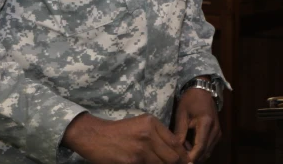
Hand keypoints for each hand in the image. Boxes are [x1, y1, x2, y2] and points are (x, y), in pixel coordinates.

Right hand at [62, 112, 189, 163]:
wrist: (95, 136)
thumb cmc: (120, 131)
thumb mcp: (141, 124)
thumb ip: (159, 134)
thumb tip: (177, 149)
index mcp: (152, 123)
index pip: (175, 143)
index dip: (183, 155)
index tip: (187, 162)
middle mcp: (148, 135)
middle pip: (172, 157)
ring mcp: (140, 150)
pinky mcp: (131, 162)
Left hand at [173, 87, 221, 163]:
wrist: (202, 91)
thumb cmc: (190, 100)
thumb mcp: (181, 114)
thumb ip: (179, 133)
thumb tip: (174, 150)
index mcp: (206, 123)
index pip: (199, 148)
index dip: (189, 158)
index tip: (178, 162)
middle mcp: (215, 130)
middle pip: (204, 153)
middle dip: (191, 158)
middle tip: (178, 159)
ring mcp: (218, 133)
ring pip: (207, 152)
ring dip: (195, 155)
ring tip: (182, 151)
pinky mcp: (217, 134)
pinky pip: (208, 148)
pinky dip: (199, 151)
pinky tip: (188, 147)